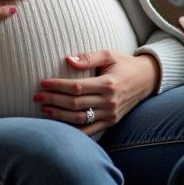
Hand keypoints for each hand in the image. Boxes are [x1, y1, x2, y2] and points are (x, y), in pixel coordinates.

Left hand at [33, 51, 159, 134]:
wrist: (147, 79)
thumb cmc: (125, 64)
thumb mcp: (109, 54)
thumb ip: (89, 58)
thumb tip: (68, 60)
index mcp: (108, 83)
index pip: (77, 87)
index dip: (58, 86)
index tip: (43, 83)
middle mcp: (110, 101)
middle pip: (75, 104)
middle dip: (53, 100)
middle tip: (36, 97)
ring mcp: (111, 114)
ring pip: (79, 119)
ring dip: (59, 115)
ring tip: (44, 109)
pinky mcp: (111, 122)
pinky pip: (89, 130)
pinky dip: (73, 129)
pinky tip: (59, 124)